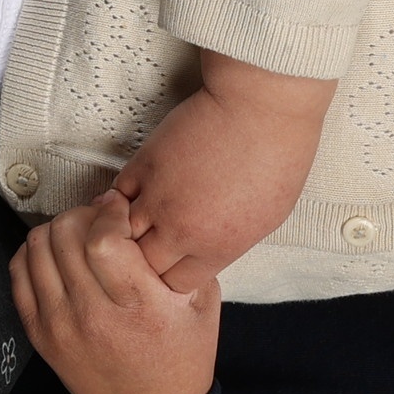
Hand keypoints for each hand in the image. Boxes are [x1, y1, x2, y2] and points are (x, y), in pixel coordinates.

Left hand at [10, 192, 221, 393]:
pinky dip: (35, 252)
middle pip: (65, 234)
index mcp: (141, 306)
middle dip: (85, 215)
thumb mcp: (203, 302)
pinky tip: (59, 257)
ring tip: (81, 238)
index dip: (110, 212)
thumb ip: (177, 254)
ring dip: (59, 230)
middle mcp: (93, 315)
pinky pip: (18, 271)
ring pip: (37, 245)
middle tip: (102, 222)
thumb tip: (138, 210)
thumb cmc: (181, 355)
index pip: (103, 238)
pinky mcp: (38, 333)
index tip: (121, 212)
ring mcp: (59, 325)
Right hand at [108, 50, 333, 294]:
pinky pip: (116, 194)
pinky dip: (118, 198)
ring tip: (126, 226)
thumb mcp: (266, 217)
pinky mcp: (145, 165)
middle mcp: (184, 231)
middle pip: (140, 268)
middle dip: (141, 261)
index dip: (169, 277)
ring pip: (118, 235)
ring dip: (122, 231)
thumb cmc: (278, 157)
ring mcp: (159, 199)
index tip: (169, 266)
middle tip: (142, 249)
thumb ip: (228, 241)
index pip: (175, 285)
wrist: (262, 108)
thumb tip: (205, 251)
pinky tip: (128, 196)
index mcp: (218, 248)